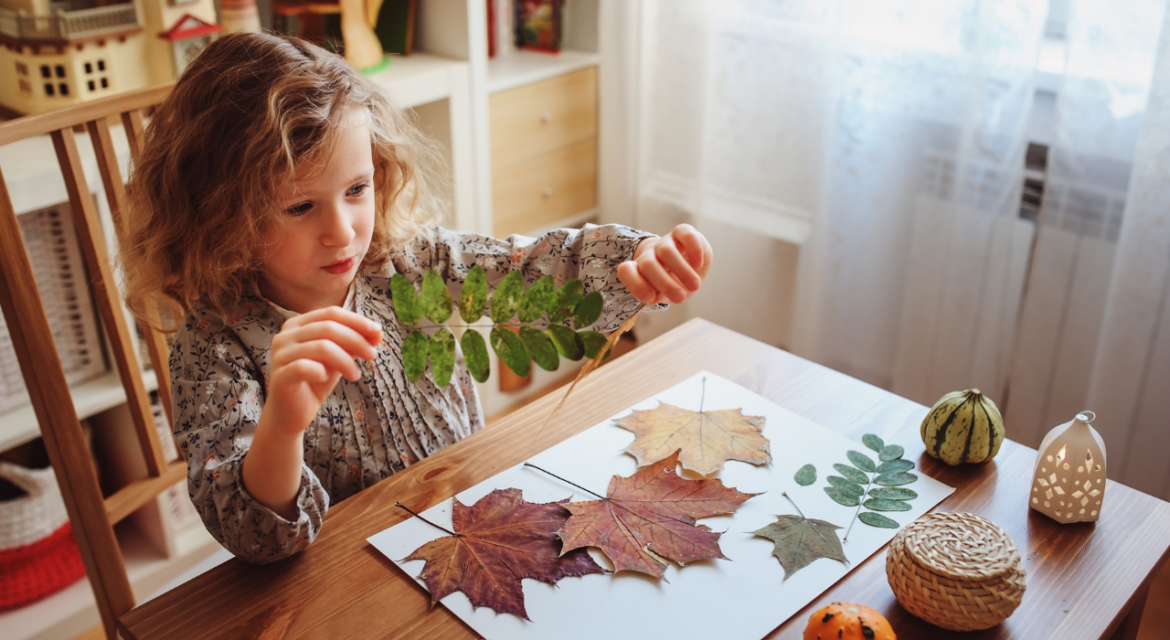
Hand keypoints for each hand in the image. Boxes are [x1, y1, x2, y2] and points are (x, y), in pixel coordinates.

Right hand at [264, 306, 382, 435]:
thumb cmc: (316, 381)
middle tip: (372, 355)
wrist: (293, 412)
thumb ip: (354, 343)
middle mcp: (285, 335)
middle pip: (328, 327)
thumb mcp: (339, 358)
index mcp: (298, 324)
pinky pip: (305, 367)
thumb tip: (378, 332)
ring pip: (321, 347)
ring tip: (356, 375)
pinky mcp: (280, 376)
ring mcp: (280, 355)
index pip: (331, 313)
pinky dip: (322, 372)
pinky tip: (327, 379)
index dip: (357, 321)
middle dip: (356, 340)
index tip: (378, 332)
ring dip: (345, 360)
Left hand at [618, 224, 712, 304]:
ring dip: (681, 270)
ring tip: (694, 286)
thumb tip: (656, 296)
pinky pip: (686, 235)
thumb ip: (660, 295)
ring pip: (666, 251)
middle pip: (648, 264)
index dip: (635, 284)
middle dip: (664, 283)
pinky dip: (693, 250)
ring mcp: (665, 241)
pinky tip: (697, 265)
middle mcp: (649, 254)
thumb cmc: (675, 281)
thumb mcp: (668, 293)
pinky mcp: (683, 232)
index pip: (626, 271)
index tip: (650, 298)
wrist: (689, 261)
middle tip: (680, 298)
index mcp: (639, 269)